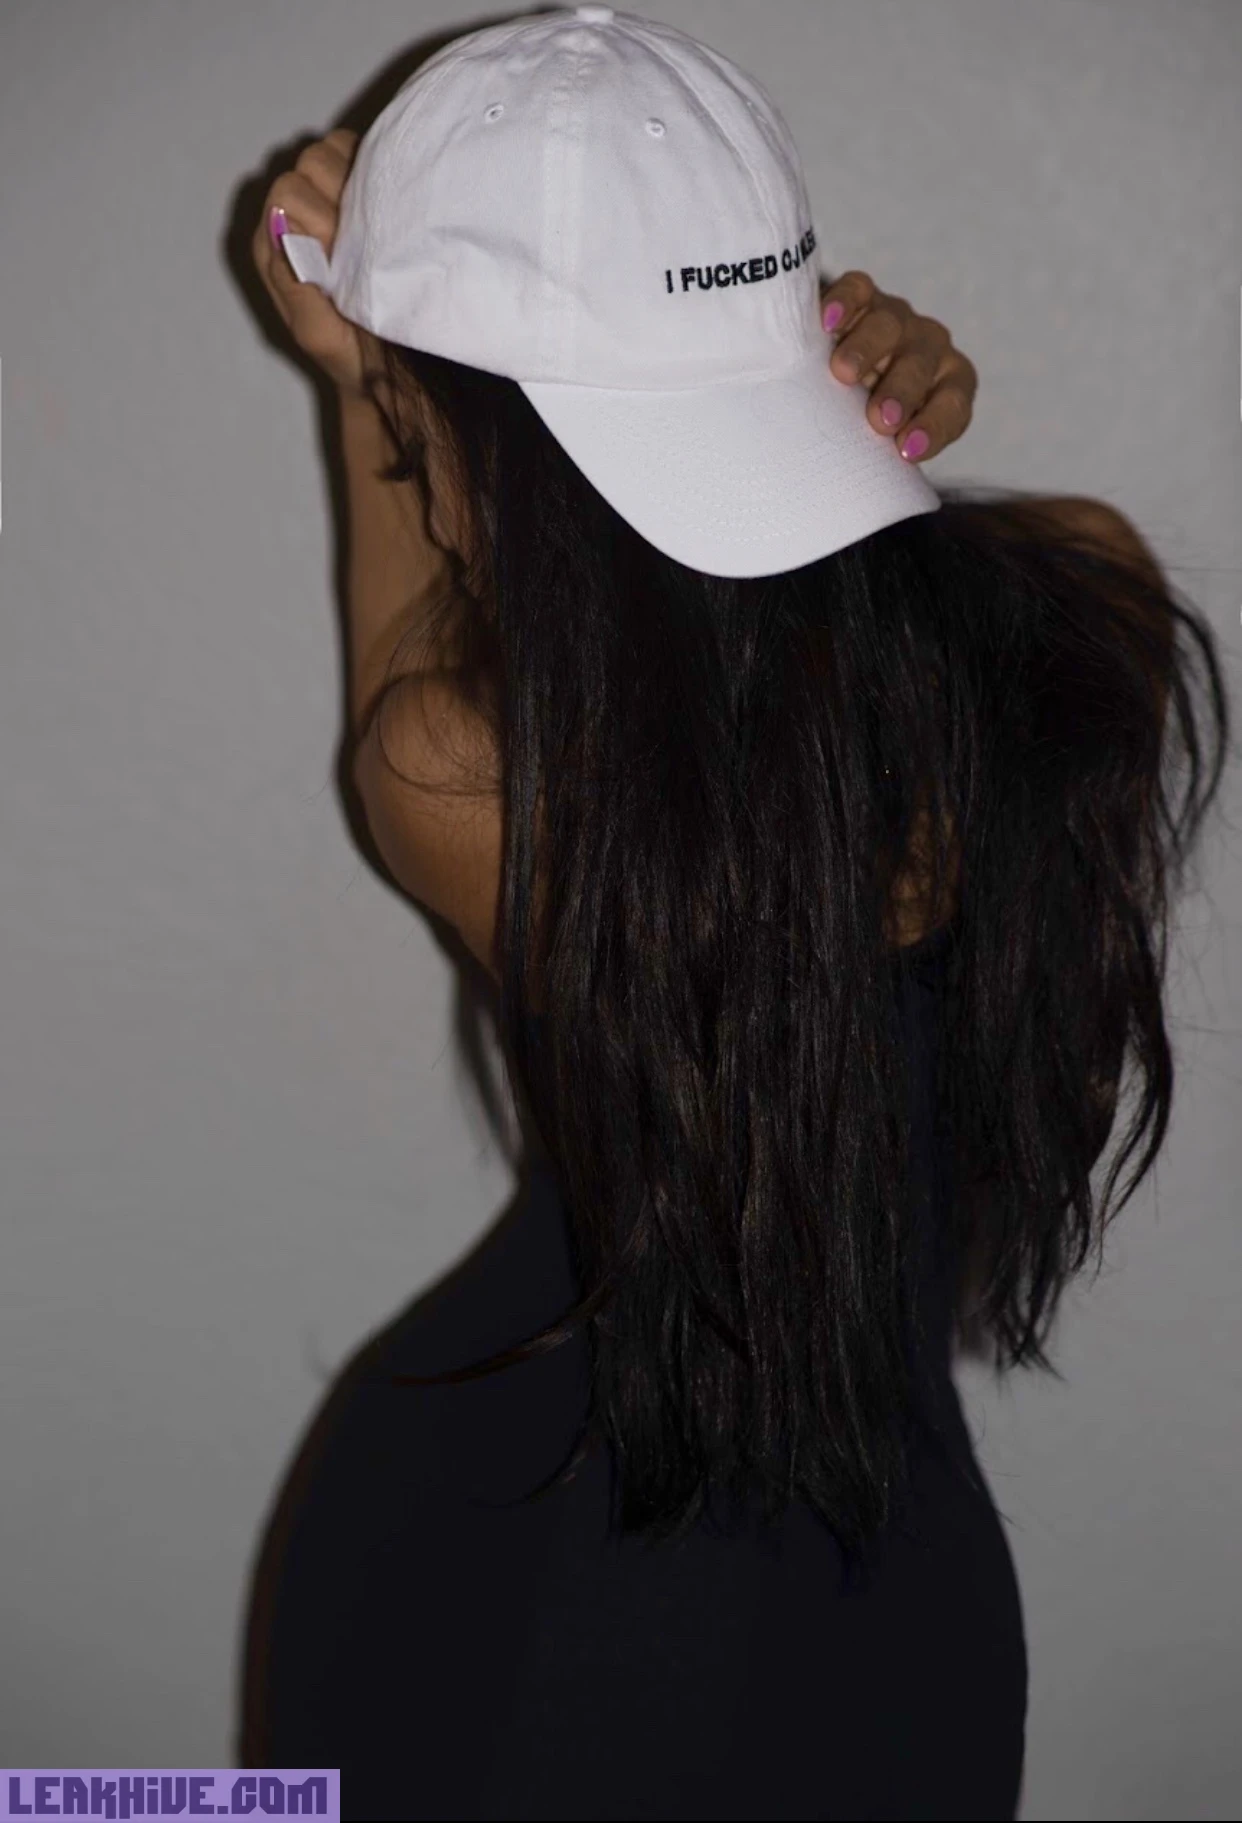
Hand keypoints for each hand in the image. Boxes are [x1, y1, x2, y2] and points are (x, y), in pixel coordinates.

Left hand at [252, 128, 369, 397]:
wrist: (386, 370)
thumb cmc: (349, 356)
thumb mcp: (314, 333)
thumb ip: (293, 284)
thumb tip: (281, 223)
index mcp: (276, 243)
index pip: (289, 190)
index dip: (319, 212)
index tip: (340, 248)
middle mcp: (295, 216)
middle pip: (312, 162)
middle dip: (340, 194)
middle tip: (360, 240)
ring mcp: (329, 202)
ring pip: (337, 151)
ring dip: (360, 181)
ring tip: (375, 226)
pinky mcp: (360, 198)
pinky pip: (365, 156)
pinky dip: (376, 171)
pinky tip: (389, 208)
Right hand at [818, 271, 975, 462]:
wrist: (834, 376)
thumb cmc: (864, 420)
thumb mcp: (884, 441)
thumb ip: (887, 456)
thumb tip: (871, 487)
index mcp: (948, 386)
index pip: (953, 405)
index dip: (934, 427)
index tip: (907, 452)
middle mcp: (927, 348)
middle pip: (920, 365)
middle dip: (902, 392)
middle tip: (880, 418)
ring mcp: (896, 319)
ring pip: (888, 326)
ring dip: (868, 350)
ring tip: (843, 374)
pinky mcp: (862, 297)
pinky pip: (857, 291)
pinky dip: (843, 303)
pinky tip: (827, 324)